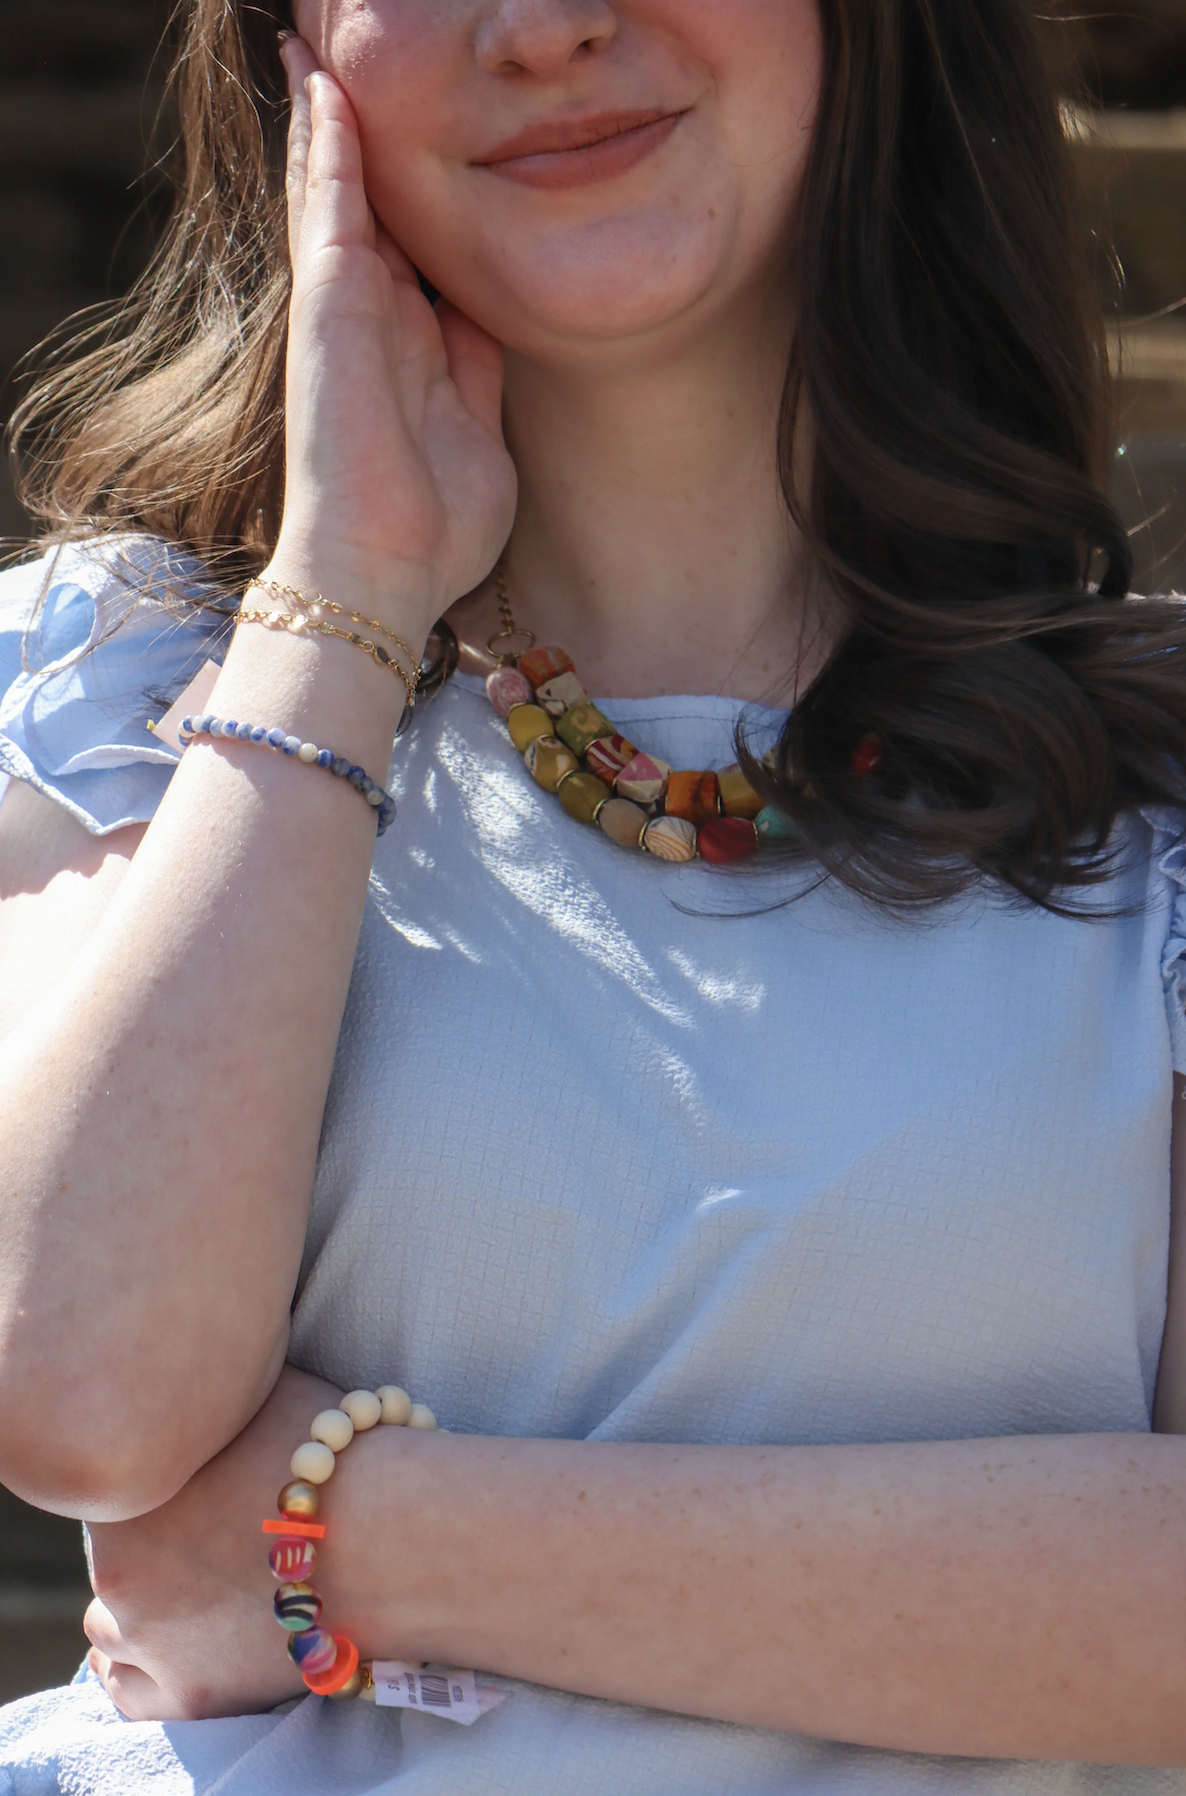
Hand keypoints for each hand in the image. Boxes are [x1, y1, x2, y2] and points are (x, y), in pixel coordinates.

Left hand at [84, 1367, 341, 1720]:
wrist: (386, 1535)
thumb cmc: (330, 1450)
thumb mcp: (262, 1387)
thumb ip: (213, 1388)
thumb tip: (199, 1366)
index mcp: (127, 1493)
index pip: (109, 1487)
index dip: (151, 1481)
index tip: (189, 1482)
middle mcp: (120, 1568)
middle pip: (111, 1552)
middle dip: (150, 1540)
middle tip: (199, 1530)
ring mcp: (150, 1638)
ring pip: (108, 1624)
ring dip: (141, 1603)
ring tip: (186, 1586)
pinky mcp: (188, 1694)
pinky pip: (126, 1691)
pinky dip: (141, 1668)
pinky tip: (167, 1642)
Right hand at [271, 37, 516, 630]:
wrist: (385, 572)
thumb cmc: (435, 530)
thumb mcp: (481, 435)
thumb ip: (479, 373)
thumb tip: (489, 321)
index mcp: (411, 347)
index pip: (410, 248)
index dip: (411, 194)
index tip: (425, 144)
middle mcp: (372, 318)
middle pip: (363, 206)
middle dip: (359, 141)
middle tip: (350, 68)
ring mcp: (344, 308)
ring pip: (331, 190)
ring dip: (325, 121)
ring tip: (315, 54)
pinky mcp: (327, 303)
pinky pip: (325, 202)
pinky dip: (323, 142)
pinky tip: (322, 85)